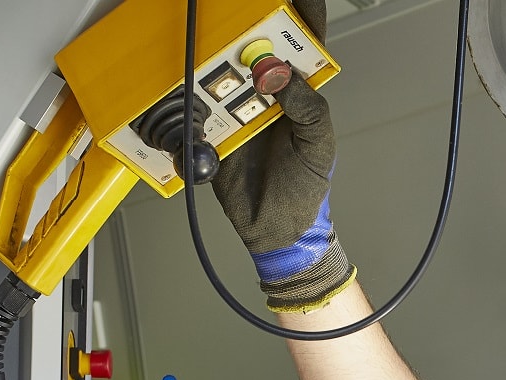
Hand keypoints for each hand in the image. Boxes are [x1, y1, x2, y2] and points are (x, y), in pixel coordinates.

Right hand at [210, 0, 352, 312]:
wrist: (275, 231)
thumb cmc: (305, 190)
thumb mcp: (318, 146)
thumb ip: (307, 107)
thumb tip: (280, 74)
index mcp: (300, 92)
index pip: (301, 43)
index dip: (296, 13)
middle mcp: (266, 93)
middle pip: (252, 47)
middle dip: (243, 29)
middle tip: (235, 21)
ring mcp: (235, 108)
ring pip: (218, 71)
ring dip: (212, 63)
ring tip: (214, 64)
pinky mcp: (210, 128)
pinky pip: (195, 108)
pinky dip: (188, 100)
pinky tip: (186, 91)